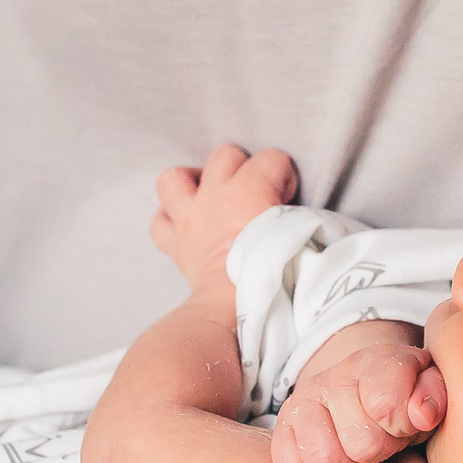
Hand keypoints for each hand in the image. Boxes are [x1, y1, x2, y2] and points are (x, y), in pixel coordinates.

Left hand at [150, 144, 297, 289]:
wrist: (235, 308)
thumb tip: (298, 212)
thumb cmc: (274, 274)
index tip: (288, 199)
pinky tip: (185, 226)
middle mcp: (214, 196)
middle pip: (224, 155)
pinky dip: (169, 220)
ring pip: (174, 178)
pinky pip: (159, 222)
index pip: (272, 158)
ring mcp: (189, 218)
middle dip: (241, 169)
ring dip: (190, 183)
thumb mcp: (302, 237)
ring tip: (207, 197)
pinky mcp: (175, 244)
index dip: (284, 176)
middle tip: (253, 195)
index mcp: (249, 190)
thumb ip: (301, 215)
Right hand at [270, 339, 445, 462]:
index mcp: (377, 361)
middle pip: (360, 442)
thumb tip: (421, 413)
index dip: (401, 425)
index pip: (384, 402)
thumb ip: (434, 397)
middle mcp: (334, 376)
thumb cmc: (408, 401)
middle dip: (380, 449)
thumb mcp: (431, 394)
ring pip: (323, 457)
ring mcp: (303, 400)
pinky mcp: (282, 426)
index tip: (407, 426)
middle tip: (384, 440)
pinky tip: (333, 454)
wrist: (367, 393)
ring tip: (358, 450)